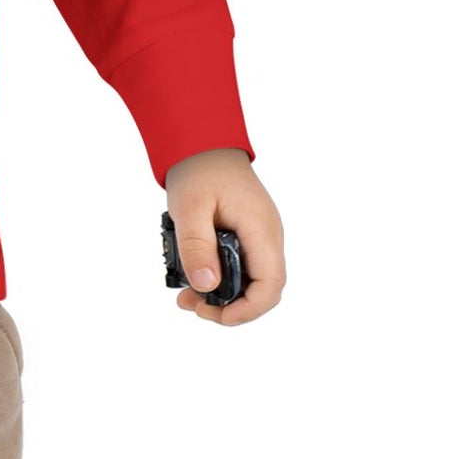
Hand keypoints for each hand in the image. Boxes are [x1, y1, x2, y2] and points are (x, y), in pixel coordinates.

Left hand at [163, 148, 285, 325]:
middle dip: (231, 307)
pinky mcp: (248, 234)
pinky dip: (221, 277)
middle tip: (193, 306)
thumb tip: (206, 286)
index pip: (270, 285)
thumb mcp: (189, 207)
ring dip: (223, 294)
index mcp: (261, 229)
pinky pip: (243, 265)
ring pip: (251, 280)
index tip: (219, 316)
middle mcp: (268, 236)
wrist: (202, 142)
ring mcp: (260, 235)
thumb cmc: (199, 169)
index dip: (248, 310)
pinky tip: (196, 277)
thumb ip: (196, 245)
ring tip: (187, 296)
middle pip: (263, 288)